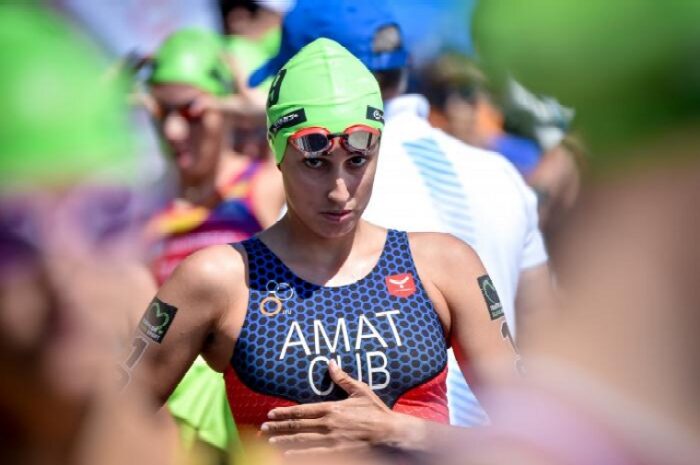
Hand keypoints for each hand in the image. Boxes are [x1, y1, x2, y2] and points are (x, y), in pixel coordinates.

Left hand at [260, 360, 398, 455]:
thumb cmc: (376, 412)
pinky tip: (287, 454)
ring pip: (300, 441)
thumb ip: (343, 379)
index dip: (284, 413)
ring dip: (283, 440)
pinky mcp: (336, 452)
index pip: (301, 410)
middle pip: (296, 426)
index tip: (271, 413)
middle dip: (277, 427)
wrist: (389, 433)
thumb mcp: (360, 391)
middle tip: (263, 428)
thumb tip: (331, 363)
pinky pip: (312, 454)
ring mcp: (330, 440)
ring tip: (269, 440)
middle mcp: (327, 424)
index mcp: (331, 408)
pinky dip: (298, 454)